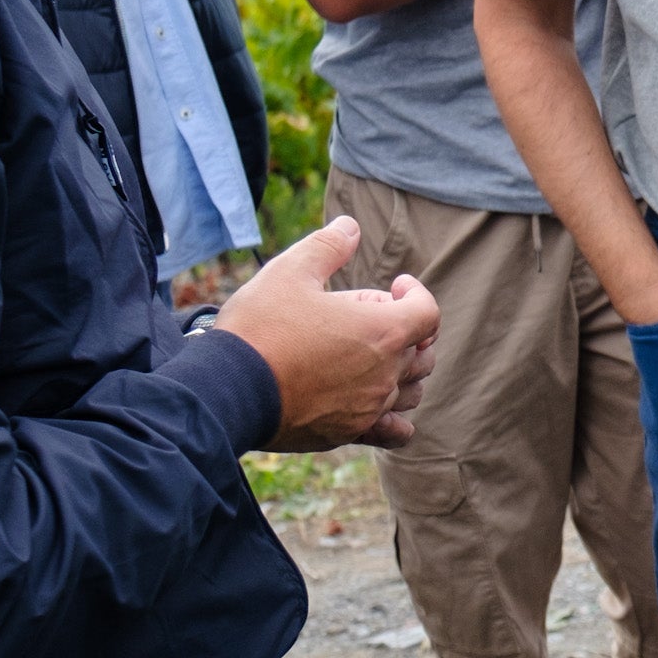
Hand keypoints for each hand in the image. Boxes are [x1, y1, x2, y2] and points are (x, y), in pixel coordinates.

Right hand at [213, 216, 440, 449]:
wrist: (228, 389)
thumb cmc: (261, 327)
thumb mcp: (290, 271)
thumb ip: (327, 246)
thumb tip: (350, 226)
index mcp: (383, 332)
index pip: (428, 312)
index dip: (416, 293)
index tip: (395, 285)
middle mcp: (386, 374)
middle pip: (421, 351)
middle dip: (402, 328)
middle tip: (362, 316)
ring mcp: (370, 407)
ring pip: (411, 390)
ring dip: (401, 369)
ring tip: (367, 354)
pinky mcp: (350, 432)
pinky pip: (395, 432)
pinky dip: (396, 418)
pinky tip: (377, 403)